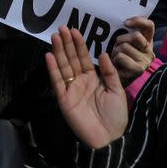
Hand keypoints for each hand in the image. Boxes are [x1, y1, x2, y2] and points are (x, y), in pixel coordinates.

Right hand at [46, 26, 127, 149]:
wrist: (109, 139)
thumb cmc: (116, 116)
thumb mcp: (117, 91)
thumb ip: (110, 72)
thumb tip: (103, 52)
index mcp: (93, 78)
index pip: (84, 58)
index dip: (79, 45)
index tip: (74, 30)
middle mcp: (80, 81)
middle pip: (71, 59)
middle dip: (66, 44)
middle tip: (61, 28)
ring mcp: (71, 89)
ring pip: (63, 66)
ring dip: (58, 51)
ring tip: (54, 37)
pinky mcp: (63, 99)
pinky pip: (57, 81)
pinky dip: (52, 69)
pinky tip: (49, 56)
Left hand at [111, 17, 154, 85]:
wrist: (114, 77)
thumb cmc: (118, 56)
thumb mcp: (123, 41)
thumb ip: (126, 32)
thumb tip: (123, 21)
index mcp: (147, 41)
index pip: (149, 26)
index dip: (138, 21)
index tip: (125, 23)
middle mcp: (149, 51)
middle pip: (135, 36)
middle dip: (121, 39)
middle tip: (117, 47)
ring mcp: (145, 61)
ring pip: (125, 46)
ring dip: (116, 51)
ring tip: (116, 58)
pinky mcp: (138, 70)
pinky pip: (122, 57)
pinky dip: (115, 60)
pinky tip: (117, 65)